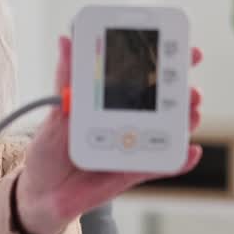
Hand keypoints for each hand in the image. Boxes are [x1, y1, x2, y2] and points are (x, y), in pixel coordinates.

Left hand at [16, 37, 203, 233]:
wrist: (41, 193)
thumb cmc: (48, 149)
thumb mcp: (55, 110)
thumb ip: (67, 78)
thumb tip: (66, 41)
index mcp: (110, 100)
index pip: (143, 74)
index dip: (165, 59)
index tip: (181, 45)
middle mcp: (127, 120)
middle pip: (164, 101)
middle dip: (183, 90)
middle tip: (190, 86)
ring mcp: (133, 146)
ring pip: (168, 131)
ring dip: (186, 121)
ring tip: (192, 113)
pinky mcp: (133, 173)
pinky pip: (161, 167)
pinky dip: (179, 161)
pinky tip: (191, 151)